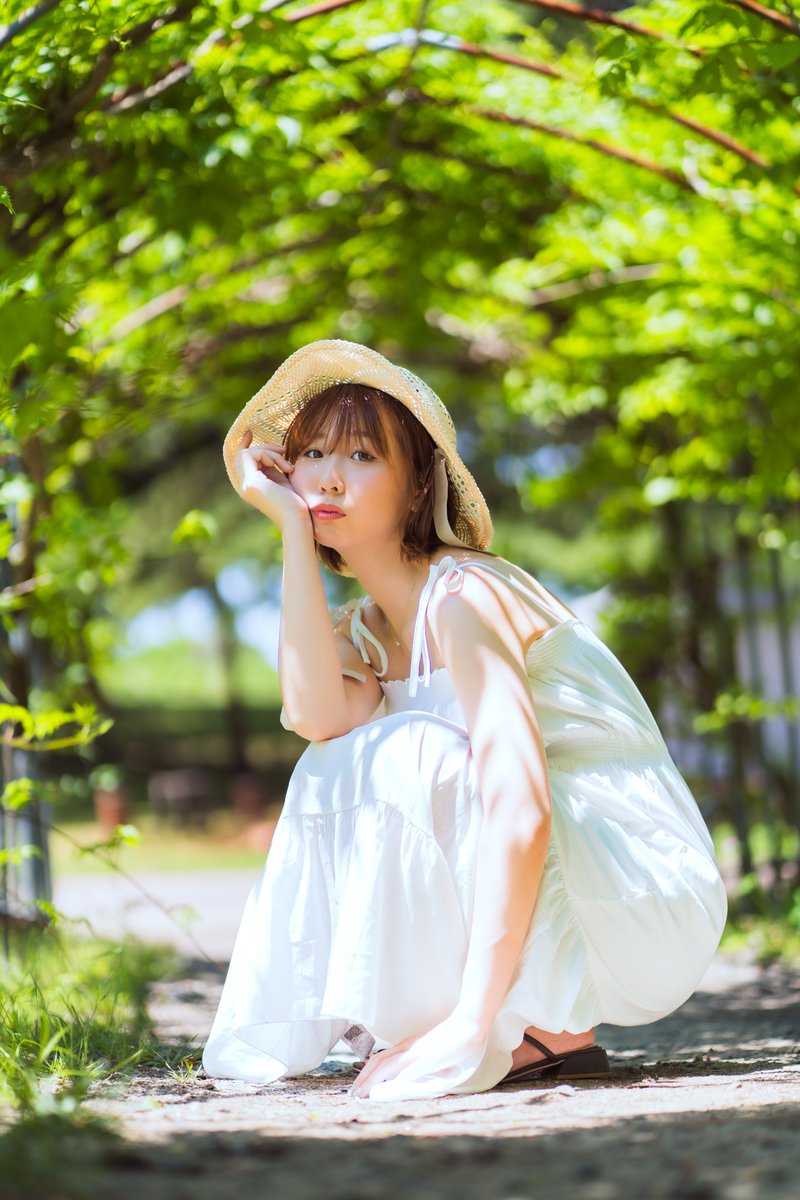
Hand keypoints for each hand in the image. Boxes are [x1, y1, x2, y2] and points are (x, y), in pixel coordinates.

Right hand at [234, 431, 308, 527]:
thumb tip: (272, 452)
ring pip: (247, 454)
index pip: (242, 462)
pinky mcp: (251, 483)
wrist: (298, 520)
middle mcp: (245, 487)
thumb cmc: (296, 503)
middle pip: (244, 455)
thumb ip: (273, 467)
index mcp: (252, 487)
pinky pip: (251, 456)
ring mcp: (246, 486)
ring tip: (288, 466)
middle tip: (283, 451)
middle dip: (265, 448)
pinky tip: (285, 467)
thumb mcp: (282, 480)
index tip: (249, 432)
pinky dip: (269, 456)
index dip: (244, 445)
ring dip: (270, 453)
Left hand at [350, 1011, 486, 1100]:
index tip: (358, 1087)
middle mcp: (408, 1048)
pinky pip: (409, 1071)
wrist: (469, 1024)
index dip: (366, 1073)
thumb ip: (421, 1067)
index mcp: (408, 1047)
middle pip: (378, 1061)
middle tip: (353, 1094)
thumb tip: (411, 1080)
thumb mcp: (432, 1054)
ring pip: (387, 1066)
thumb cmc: (453, 1039)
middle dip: (362, 1078)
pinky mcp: (429, 1058)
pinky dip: (396, 1082)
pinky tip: (387, 1091)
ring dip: (372, 1081)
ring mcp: (417, 1052)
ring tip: (362, 1095)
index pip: (380, 1058)